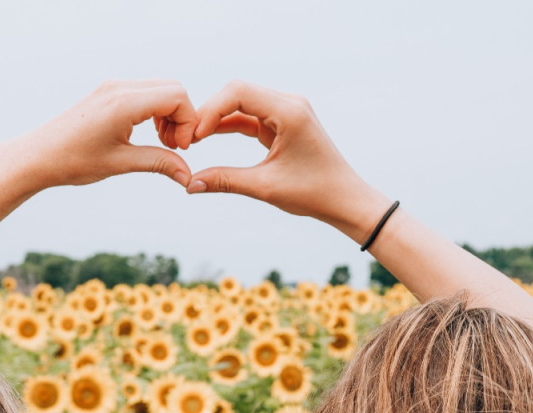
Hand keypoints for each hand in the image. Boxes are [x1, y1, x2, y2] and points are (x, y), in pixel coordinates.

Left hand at [17, 79, 197, 189]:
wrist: (37, 156)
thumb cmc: (73, 160)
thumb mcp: (120, 163)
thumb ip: (159, 163)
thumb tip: (188, 176)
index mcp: (124, 102)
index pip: (177, 97)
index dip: (188, 122)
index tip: (179, 149)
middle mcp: (119, 88)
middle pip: (173, 89)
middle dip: (181, 118)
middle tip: (173, 147)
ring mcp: (113, 87)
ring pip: (161, 90)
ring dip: (169, 115)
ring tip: (161, 144)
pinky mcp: (108, 93)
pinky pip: (145, 93)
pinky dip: (155, 112)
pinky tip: (148, 135)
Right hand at [186, 80, 392, 241]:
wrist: (345, 199)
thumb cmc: (314, 193)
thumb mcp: (265, 188)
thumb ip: (225, 181)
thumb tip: (190, 185)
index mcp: (289, 112)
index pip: (238, 92)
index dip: (210, 110)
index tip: (193, 136)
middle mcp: (289, 103)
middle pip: (237, 92)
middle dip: (210, 112)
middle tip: (187, 138)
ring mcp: (287, 110)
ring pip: (241, 103)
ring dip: (217, 118)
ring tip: (193, 139)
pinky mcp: (283, 122)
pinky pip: (250, 117)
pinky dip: (229, 126)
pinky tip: (207, 137)